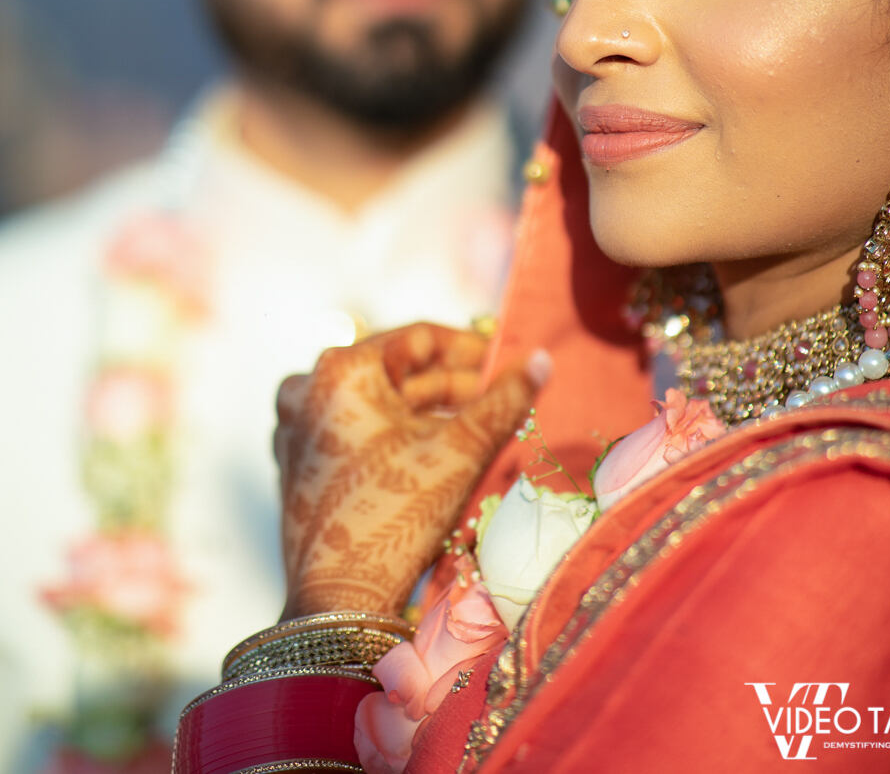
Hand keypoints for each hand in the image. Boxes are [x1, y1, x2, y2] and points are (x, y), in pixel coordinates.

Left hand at [275, 323, 538, 618]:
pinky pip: (357, 430)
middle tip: (500, 401)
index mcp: (341, 370)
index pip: (419, 339)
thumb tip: (540, 359)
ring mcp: (297, 428)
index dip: (469, 350)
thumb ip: (503, 400)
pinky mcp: (298, 462)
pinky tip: (436, 453)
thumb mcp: (460, 451)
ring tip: (477, 429)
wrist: (339, 602)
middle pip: (398, 372)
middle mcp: (308, 388)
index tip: (506, 364)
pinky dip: (396, 434)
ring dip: (428, 412)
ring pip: (379, 403)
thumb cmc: (397, 516)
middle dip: (452, 387)